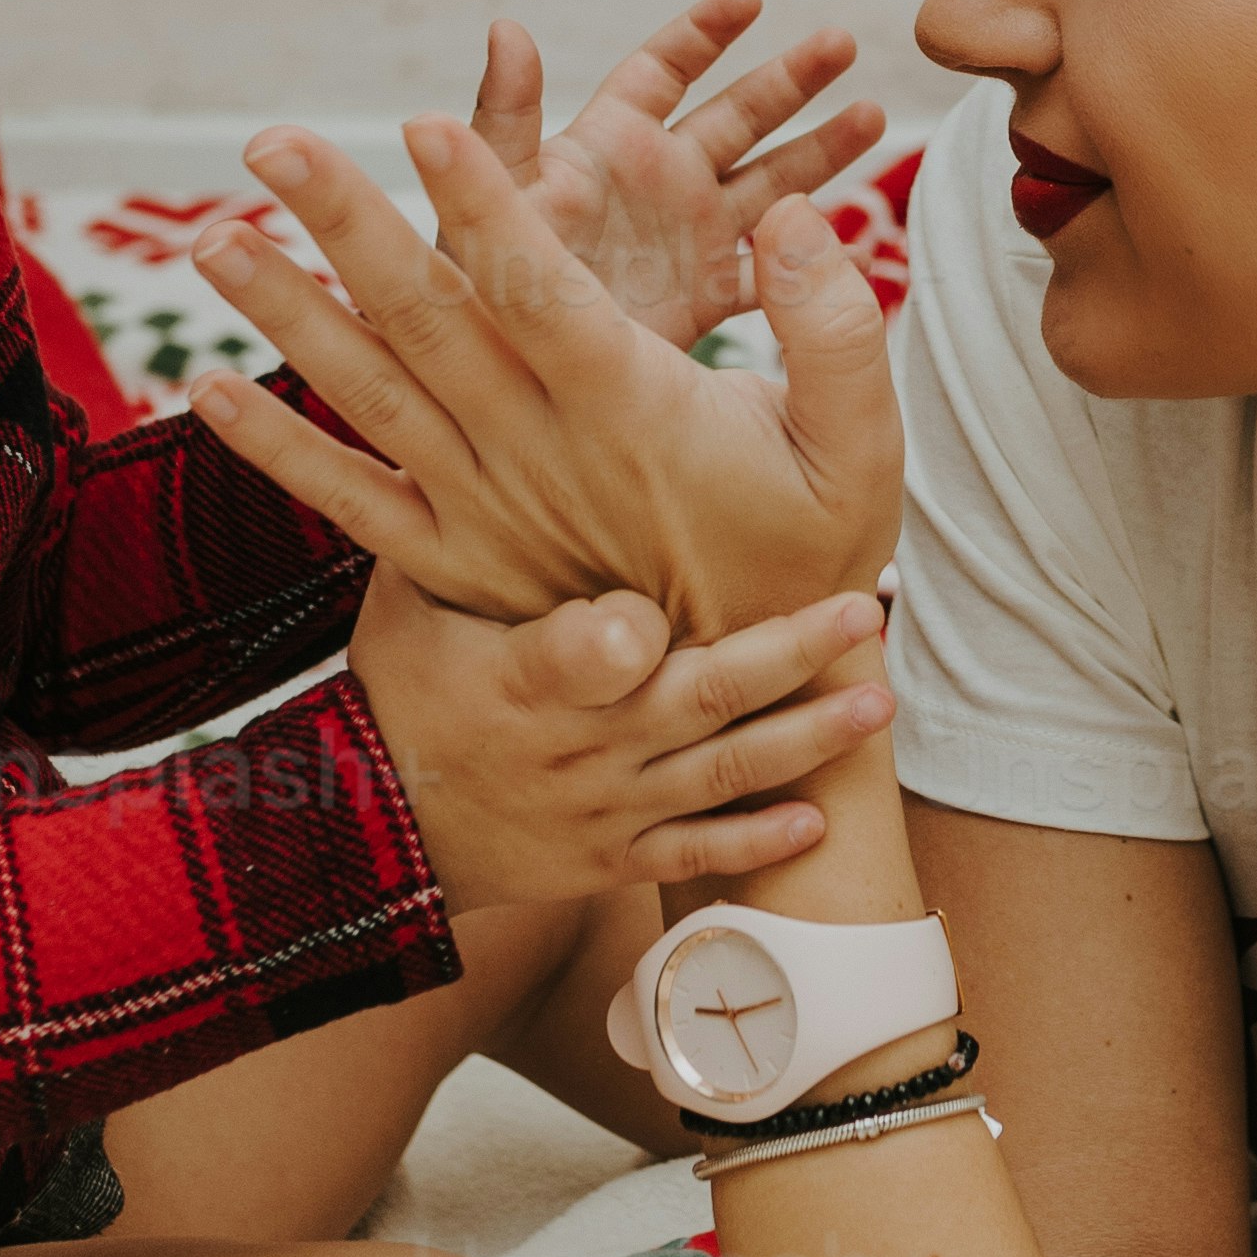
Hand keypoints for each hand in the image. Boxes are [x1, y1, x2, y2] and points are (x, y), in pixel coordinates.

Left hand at [192, 118, 897, 634]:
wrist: (754, 695)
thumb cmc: (811, 549)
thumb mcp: (863, 447)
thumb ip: (839, 329)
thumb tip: (796, 218)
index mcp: (631, 408)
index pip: (543, 290)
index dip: (486, 207)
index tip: (427, 123)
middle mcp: (538, 451)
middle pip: (429, 320)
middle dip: (346, 223)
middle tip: (271, 140)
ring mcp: (486, 505)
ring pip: (370, 396)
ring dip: (288, 315)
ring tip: (209, 239)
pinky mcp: (456, 557)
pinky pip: (350, 500)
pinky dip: (277, 448)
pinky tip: (204, 392)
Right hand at [347, 574, 891, 913]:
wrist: (379, 833)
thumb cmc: (407, 687)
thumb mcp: (410, 600)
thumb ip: (458, 522)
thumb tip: (486, 399)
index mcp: (525, 677)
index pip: (580, 655)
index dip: (620, 636)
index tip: (668, 603)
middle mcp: (579, 746)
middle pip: (694, 700)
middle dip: (784, 658)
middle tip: (862, 608)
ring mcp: (604, 807)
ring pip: (718, 773)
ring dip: (804, 740)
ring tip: (878, 703)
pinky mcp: (612, 858)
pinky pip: (693, 854)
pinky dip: (754, 843)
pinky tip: (816, 819)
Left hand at [464, 0, 881, 357]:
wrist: (496, 401)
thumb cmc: (472, 294)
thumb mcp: (494, 206)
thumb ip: (504, 121)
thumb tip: (507, 26)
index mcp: (605, 149)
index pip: (663, 70)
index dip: (705, 31)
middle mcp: (651, 186)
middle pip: (734, 115)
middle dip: (789, 78)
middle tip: (841, 43)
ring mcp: (682, 242)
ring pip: (766, 185)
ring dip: (818, 152)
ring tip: (875, 115)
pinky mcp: (699, 301)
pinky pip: (767, 271)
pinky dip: (808, 260)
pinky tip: (855, 247)